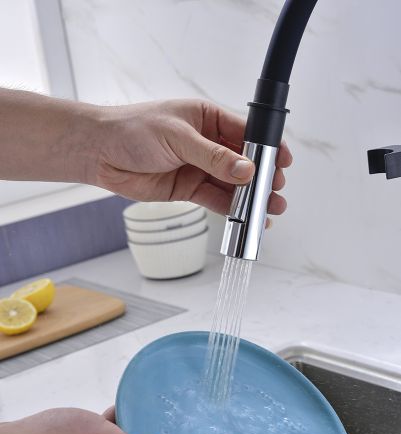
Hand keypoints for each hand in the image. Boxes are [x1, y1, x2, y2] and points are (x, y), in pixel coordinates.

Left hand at [90, 99, 291, 215]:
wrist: (99, 153)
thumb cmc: (132, 130)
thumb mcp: (178, 137)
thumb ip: (213, 157)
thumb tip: (246, 170)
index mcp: (207, 118)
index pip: (246, 132)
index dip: (267, 148)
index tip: (283, 163)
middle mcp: (207, 143)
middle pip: (243, 162)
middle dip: (262, 178)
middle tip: (277, 192)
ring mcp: (198, 167)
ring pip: (232, 184)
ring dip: (250, 198)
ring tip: (270, 210)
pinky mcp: (188, 188)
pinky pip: (215, 199)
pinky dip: (231, 209)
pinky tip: (247, 218)